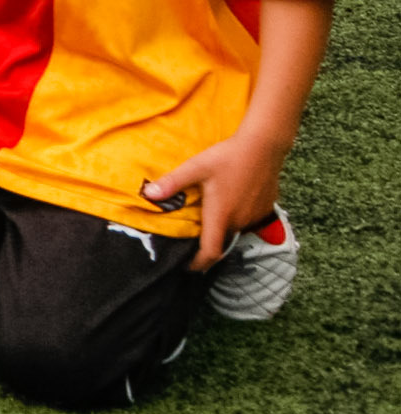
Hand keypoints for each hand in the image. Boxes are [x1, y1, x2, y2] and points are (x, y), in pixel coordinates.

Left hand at [145, 127, 294, 269]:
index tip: (186, 267)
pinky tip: (226, 201)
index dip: (198, 264)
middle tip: (189, 236)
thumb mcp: (196, 167)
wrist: (263, 146)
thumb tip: (148, 195)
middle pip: (221, 240)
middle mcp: (240, 221)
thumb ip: (173, 183)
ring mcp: (254, 216)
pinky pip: (246, 220)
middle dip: (205, 242)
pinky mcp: (265, 209)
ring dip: (220, 227)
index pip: (211, 252)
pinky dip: (234, 217)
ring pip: (234, 229)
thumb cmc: (227, 157)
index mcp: (221, 215)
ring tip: (206, 216)